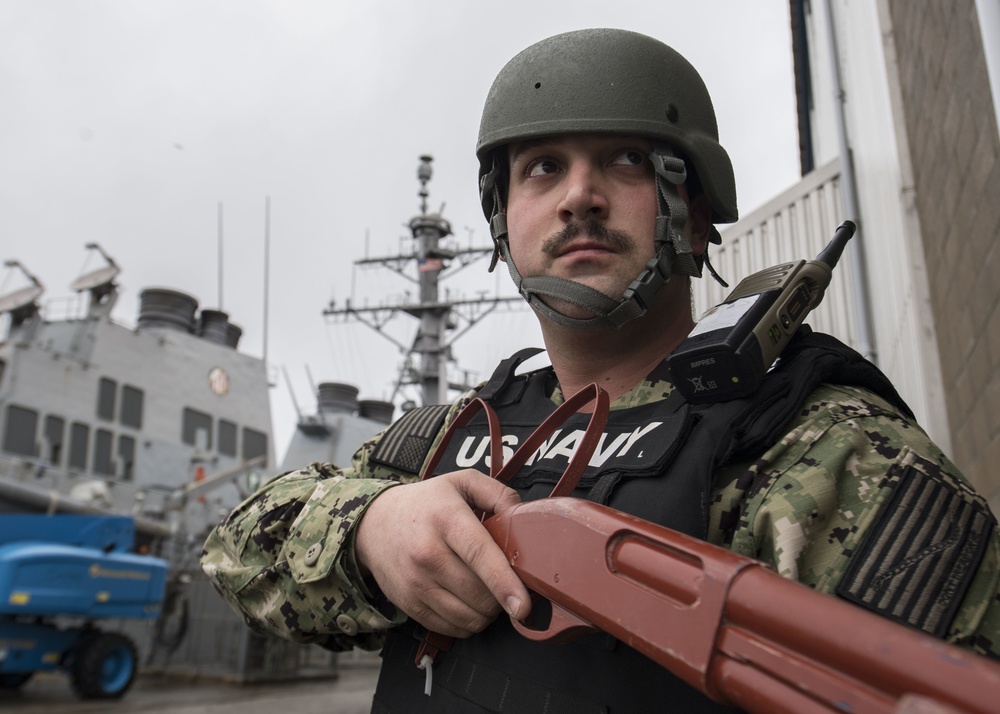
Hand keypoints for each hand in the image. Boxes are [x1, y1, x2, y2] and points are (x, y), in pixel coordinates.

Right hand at [355, 469, 530, 637]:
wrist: (374, 525)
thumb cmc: (426, 504)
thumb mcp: (461, 483)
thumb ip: (497, 493)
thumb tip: (523, 517)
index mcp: (446, 520)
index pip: (479, 555)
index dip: (504, 583)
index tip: (523, 605)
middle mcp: (428, 554)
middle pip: (479, 594)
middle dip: (502, 597)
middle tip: (504, 583)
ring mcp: (416, 583)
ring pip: (468, 617)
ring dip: (487, 613)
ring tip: (486, 592)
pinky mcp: (409, 604)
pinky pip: (451, 628)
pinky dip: (468, 623)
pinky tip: (467, 602)